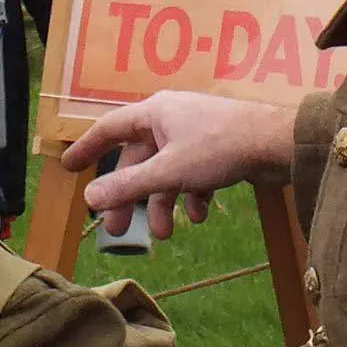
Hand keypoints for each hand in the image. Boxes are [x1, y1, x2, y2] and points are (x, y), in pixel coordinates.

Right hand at [63, 92, 295, 240]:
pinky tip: (200, 215)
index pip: (110, 128)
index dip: (87, 148)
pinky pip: (192, 174)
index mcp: (155, 112)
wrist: (278, 142)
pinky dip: (191, 195)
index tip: (68, 167)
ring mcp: (195, 133)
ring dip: (164, 204)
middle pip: (138, 159)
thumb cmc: (220, 147)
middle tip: (118, 232)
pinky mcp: (217, 149)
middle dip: (130, 197)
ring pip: (166, 172)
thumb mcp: (168, 172)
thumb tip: (90, 199)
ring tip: (168, 234)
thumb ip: (128, 187)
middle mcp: (172, 118)